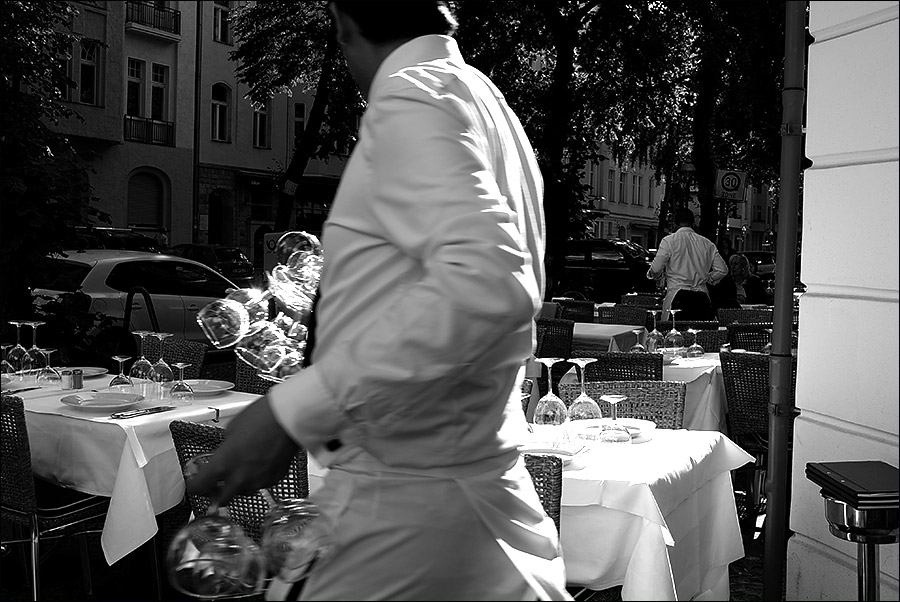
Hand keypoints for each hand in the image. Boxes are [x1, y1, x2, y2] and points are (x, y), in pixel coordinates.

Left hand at [185, 396, 299, 503]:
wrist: (289, 417)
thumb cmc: (262, 417)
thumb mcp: (231, 429)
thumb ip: (224, 449)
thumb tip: (223, 453)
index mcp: (222, 464)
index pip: (198, 488)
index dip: (194, 485)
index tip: (195, 481)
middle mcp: (239, 478)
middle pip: (220, 500)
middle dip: (216, 491)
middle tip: (216, 481)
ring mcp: (258, 481)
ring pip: (242, 493)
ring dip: (238, 485)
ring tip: (242, 468)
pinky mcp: (275, 479)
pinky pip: (260, 485)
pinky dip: (257, 478)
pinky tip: (259, 463)